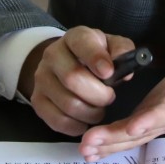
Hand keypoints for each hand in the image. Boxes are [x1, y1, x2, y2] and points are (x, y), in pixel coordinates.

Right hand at [19, 26, 137, 136]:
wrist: (64, 63)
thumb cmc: (95, 56)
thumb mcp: (111, 46)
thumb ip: (122, 52)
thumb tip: (126, 72)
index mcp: (74, 37)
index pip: (82, 44)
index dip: (96, 59)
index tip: (109, 73)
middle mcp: (52, 55)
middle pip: (73, 78)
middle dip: (98, 94)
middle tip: (109, 97)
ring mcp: (42, 78)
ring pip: (67, 103)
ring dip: (90, 113)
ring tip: (99, 110)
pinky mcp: (37, 100)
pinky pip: (57, 120)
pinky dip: (76, 126)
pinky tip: (85, 120)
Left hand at [78, 31, 164, 160]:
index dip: (151, 119)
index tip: (132, 127)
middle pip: (143, 130)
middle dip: (116, 137)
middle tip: (89, 144)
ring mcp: (160, 118)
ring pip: (134, 136)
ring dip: (109, 143)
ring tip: (84, 149)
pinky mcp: (151, 117)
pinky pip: (131, 133)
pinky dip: (112, 142)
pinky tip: (92, 149)